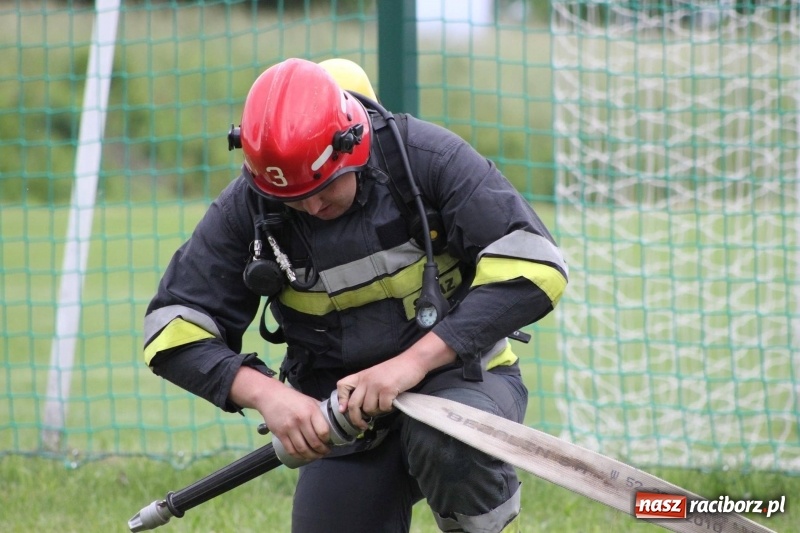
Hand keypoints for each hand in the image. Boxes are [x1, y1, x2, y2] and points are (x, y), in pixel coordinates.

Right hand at [229, 367, 330, 462]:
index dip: (328, 440)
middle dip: (322, 451)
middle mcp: (301, 420)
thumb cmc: (293, 398)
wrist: (270, 396)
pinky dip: (298, 456)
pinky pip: (291, 450)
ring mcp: (289, 428)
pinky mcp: (280, 434)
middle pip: (314, 443)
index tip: (329, 442)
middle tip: (325, 452)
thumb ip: (319, 412)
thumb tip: (331, 423)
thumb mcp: (310, 401)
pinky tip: (303, 456)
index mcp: (311, 411)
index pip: (323, 431)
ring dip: (311, 456)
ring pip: (302, 449)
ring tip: (315, 456)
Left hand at [336, 332, 456, 429]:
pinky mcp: (387, 389)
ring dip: (377, 411)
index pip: (342, 385)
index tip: (344, 410)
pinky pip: (383, 408)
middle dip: (356, 419)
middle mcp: (366, 380)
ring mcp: (376, 385)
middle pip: (353, 404)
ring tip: (385, 405)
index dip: (341, 399)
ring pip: (369, 409)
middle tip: (363, 425)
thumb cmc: (396, 370)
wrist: (413, 361)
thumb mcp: (375, 375)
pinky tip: (393, 402)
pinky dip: (389, 408)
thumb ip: (366, 387)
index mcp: (362, 375)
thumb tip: (359, 407)